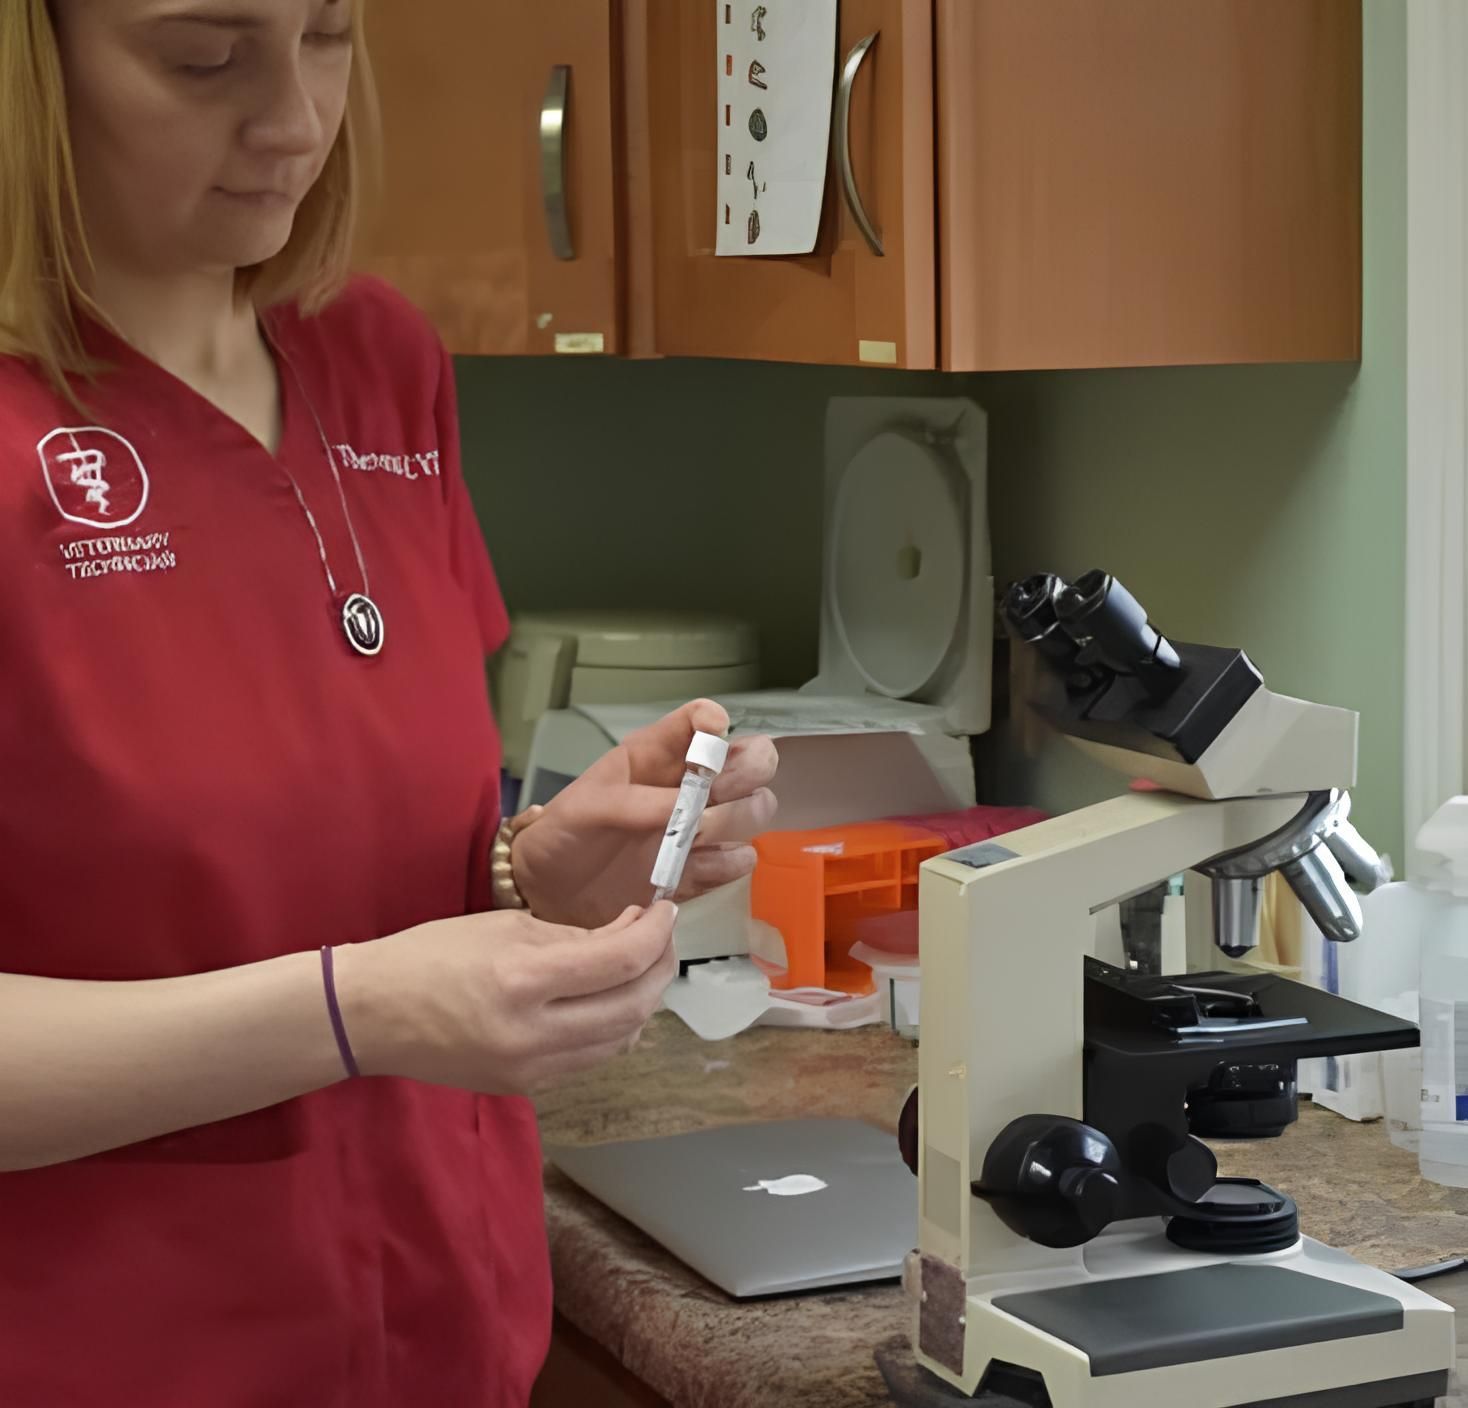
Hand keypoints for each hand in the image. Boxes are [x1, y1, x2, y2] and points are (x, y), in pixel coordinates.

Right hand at [335, 903, 677, 1093]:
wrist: (369, 1016)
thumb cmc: (430, 955)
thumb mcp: (505, 926)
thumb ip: (573, 935)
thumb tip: (630, 934)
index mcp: (522, 980)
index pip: (620, 961)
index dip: (656, 932)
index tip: (666, 909)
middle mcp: (533, 1033)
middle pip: (634, 1007)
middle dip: (659, 966)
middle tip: (661, 936)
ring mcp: (532, 1069)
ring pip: (622, 1039)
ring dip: (643, 999)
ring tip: (638, 964)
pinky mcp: (527, 1088)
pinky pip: (593, 1057)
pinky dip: (614, 1025)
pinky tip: (606, 998)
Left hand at [511, 699, 778, 928]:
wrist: (548, 893)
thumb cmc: (563, 834)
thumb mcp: (587, 808)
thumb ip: (638, 804)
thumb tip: (693, 811)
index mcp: (656, 756)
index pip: (698, 721)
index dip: (714, 721)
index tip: (715, 733)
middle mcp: (687, 787)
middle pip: (748, 761)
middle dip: (748, 768)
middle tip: (724, 788)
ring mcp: (697, 831)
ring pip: (754, 809)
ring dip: (743, 816)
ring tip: (703, 834)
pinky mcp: (698, 873)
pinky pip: (737, 861)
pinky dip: (731, 862)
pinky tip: (701, 866)